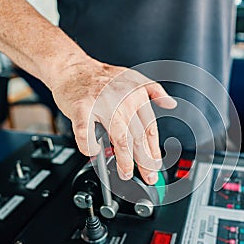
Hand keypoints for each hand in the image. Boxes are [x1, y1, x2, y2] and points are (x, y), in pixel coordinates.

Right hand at [49, 57, 176, 183]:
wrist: (72, 68)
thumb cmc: (101, 77)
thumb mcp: (134, 77)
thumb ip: (154, 91)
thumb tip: (171, 103)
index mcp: (136, 94)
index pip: (150, 128)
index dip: (154, 150)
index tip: (156, 164)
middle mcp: (122, 99)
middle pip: (138, 137)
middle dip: (144, 161)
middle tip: (148, 176)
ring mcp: (102, 104)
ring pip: (118, 139)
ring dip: (124, 160)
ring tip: (126, 173)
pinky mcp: (82, 108)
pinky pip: (87, 135)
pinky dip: (90, 147)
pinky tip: (94, 152)